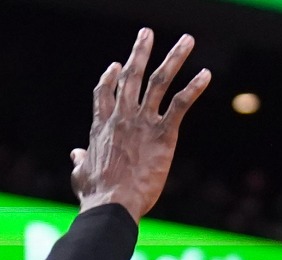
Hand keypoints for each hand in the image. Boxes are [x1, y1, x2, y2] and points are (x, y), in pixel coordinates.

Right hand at [71, 28, 210, 220]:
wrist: (113, 203)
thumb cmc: (96, 196)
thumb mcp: (80, 175)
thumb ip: (79, 161)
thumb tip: (75, 154)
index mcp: (101, 127)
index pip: (104, 93)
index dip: (110, 78)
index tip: (117, 65)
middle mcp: (121, 118)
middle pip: (131, 76)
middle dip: (140, 51)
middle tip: (147, 33)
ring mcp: (143, 123)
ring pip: (159, 81)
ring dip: (174, 58)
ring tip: (187, 40)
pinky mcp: (164, 134)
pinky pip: (181, 104)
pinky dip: (194, 88)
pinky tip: (207, 74)